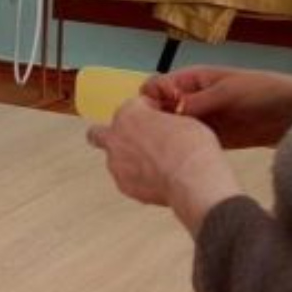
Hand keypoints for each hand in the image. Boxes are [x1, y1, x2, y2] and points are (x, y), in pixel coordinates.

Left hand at [86, 97, 241, 234]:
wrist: (193, 178)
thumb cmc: (191, 146)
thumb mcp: (184, 118)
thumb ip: (164, 119)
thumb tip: (165, 126)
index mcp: (129, 113)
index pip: (134, 106)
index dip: (149, 112)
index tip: (159, 119)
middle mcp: (115, 137)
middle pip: (98, 133)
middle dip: (112, 135)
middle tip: (134, 140)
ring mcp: (116, 163)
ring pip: (114, 159)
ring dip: (129, 160)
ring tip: (157, 164)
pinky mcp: (123, 185)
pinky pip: (127, 179)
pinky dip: (139, 179)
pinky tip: (159, 179)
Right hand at [141, 65, 291, 148]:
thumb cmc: (263, 90)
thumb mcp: (228, 91)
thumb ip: (197, 102)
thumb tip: (166, 115)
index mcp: (190, 80)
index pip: (155, 87)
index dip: (148, 101)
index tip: (151, 118)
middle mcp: (190, 99)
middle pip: (159, 111)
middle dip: (153, 123)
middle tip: (155, 141)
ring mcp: (201, 120)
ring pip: (173, 129)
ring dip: (167, 139)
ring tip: (164, 154)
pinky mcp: (212, 138)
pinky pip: (190, 143)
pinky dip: (183, 150)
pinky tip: (178, 160)